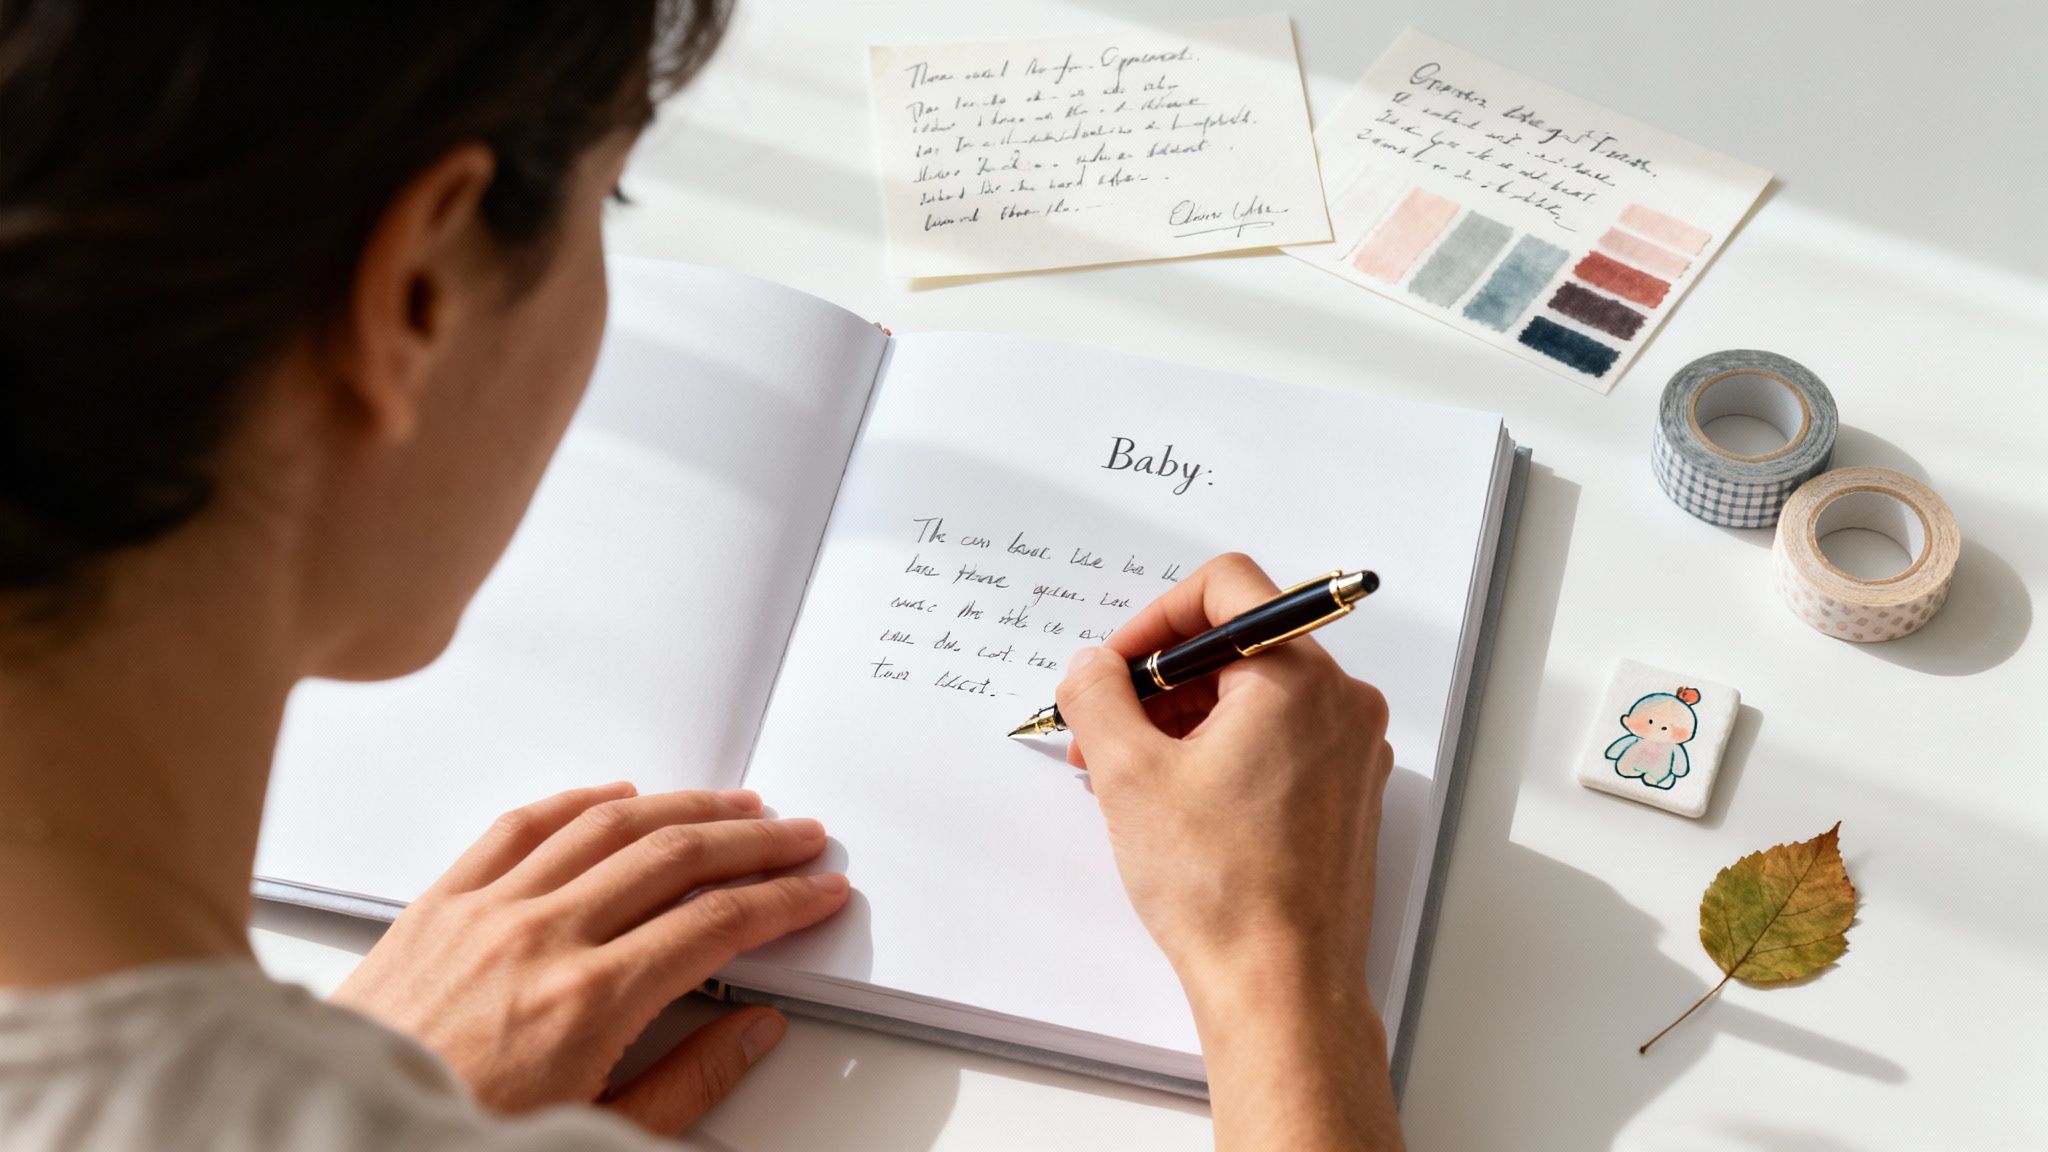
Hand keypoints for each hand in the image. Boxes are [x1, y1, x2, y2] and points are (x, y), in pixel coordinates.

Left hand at [332, 783, 847, 1133]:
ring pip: (608, 824)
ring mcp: (486, 911)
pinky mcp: (440, 902)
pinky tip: (617, 797)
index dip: (782, 902)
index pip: (716, 925)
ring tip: (733, 806)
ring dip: (685, 806)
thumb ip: (689, 1080)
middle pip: (676, 858)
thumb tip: (755, 1032)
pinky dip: (581, 801)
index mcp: (587, 1003)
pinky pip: (521, 825)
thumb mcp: (595, 1132)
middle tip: (799, 838)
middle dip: (754, 841)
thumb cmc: (456, 1133)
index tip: (817, 891)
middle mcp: (539, 940)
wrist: (339, 1140)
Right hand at [1054, 553, 1402, 1149]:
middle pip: (1238, 645)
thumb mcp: (1128, 774)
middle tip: (1105, 730)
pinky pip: (1278, 740)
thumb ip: (1098, 695)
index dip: (1153, 618)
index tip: (1116, 668)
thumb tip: (1091, 667)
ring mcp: (1351, 751)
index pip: (1225, 587)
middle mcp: (1340, 703)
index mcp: (1299, 677)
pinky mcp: (1347, 794)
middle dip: (1160, 680)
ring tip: (1129, 775)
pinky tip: (1176, 800)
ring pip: (1255, 696)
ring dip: (1185, 718)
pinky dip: (1223, 751)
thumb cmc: (1222, 889)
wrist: (1280, 985)